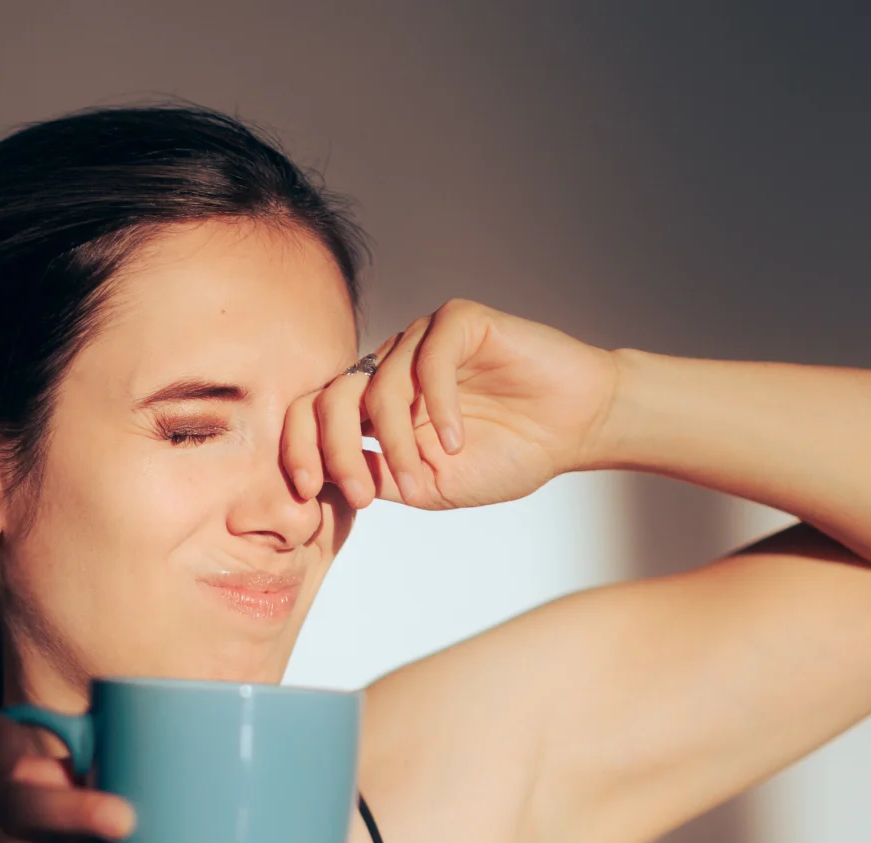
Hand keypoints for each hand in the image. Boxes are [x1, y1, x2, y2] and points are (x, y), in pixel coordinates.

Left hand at [284, 300, 620, 512]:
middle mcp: (389, 367)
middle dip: (336, 450)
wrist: (573, 429)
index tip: (307, 494)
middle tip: (365, 492)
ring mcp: (421, 341)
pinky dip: (436, 406)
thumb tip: (320, 484)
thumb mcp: (428, 486)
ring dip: (396, 441)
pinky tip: (456, 440)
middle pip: (330, 397)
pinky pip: (428, 359)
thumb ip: (376, 478)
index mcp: (373, 406)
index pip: (311, 415)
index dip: (297, 450)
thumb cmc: (506, 456)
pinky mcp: (459, 321)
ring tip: (424, 473)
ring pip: (379, 386)